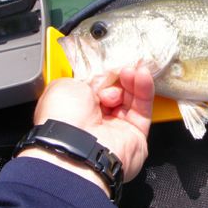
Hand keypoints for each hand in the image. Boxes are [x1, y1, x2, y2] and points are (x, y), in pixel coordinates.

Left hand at [19, 67, 153, 194]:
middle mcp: (96, 123)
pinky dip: (144, 89)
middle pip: (116, 92)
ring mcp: (117, 129)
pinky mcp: (136, 135)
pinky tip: (141, 75)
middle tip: (120, 68)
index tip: (110, 63)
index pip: (97, 89)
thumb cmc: (63, 117)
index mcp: (75, 112)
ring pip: (131, 98)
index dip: (105, 75)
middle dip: (119, 77)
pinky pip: (143, 108)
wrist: (76, 144)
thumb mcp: (66, 84)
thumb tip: (98, 75)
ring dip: (132, 81)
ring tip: (131, 70)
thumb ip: (85, 78)